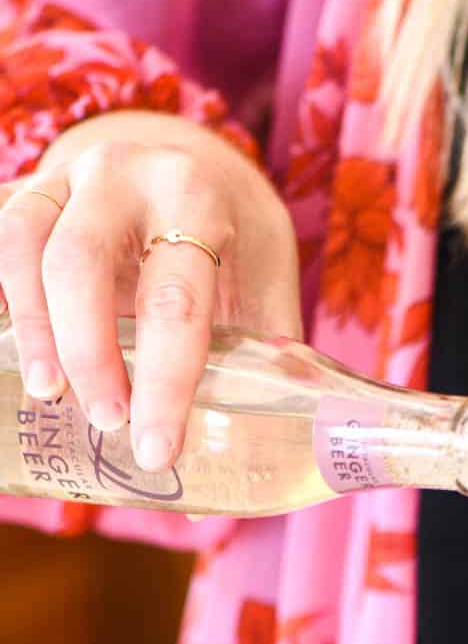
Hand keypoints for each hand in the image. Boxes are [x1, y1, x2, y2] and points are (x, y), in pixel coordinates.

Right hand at [0, 112, 300, 470]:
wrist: (201, 162)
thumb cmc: (236, 241)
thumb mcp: (265, 284)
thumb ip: (261, 362)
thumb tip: (234, 481)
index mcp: (197, 198)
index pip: (174, 299)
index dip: (163, 382)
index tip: (155, 449)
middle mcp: (126, 173)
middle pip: (78, 264)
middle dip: (86, 354)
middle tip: (106, 421)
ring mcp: (68, 175)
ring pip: (22, 242)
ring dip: (33, 327)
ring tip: (52, 393)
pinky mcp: (32, 188)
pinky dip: (1, 293)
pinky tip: (12, 346)